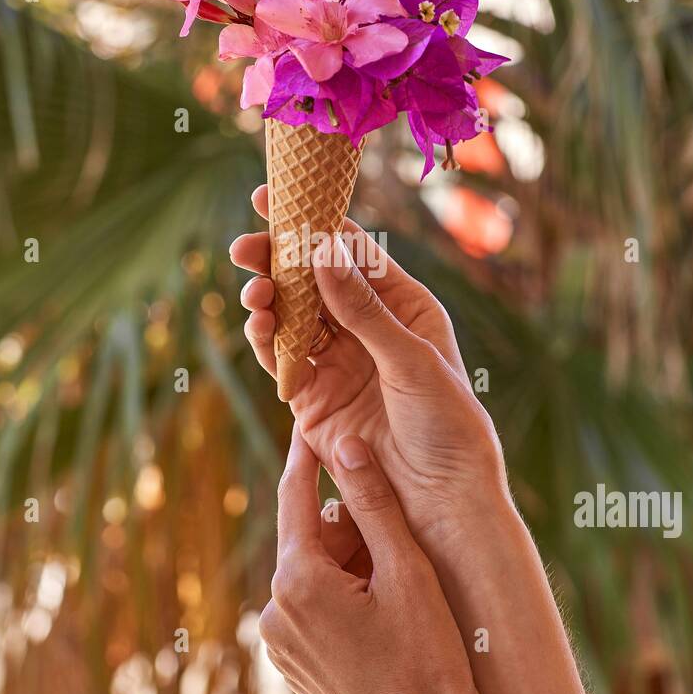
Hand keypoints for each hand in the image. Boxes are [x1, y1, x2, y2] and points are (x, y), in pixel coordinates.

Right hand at [230, 186, 510, 544]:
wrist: (441, 498)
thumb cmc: (448, 422)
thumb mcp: (410, 359)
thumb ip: (362, 308)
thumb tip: (324, 248)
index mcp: (403, 305)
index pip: (352, 250)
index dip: (314, 221)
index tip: (275, 195)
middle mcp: (367, 328)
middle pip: (312, 280)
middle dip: (276, 260)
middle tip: (245, 246)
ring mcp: (338, 361)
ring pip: (292, 316)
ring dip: (268, 299)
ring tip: (253, 293)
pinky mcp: (314, 398)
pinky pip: (281, 358)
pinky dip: (264, 339)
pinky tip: (256, 324)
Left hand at [262, 424, 531, 693]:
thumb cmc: (430, 658)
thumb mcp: (408, 570)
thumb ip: (373, 502)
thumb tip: (345, 443)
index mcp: (298, 580)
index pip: (296, 496)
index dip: (308, 457)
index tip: (312, 423)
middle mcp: (274, 610)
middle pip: (310, 539)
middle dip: (351, 532)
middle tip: (401, 546)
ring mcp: (279, 643)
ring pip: (313, 575)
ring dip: (350, 567)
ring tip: (400, 591)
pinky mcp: (291, 666)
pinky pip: (311, 611)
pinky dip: (342, 600)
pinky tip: (384, 619)